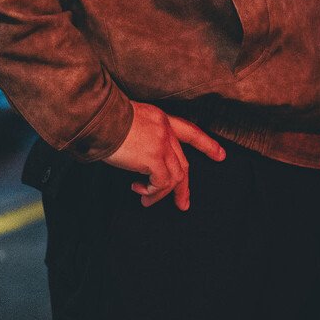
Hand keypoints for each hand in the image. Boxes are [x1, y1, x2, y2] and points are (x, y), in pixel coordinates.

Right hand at [103, 101, 224, 210]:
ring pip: (175, 177)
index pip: (190, 131)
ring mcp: (162, 144)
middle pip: (184, 162)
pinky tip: (140, 191)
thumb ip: (141, 136)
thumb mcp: (129, 121)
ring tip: (147, 200)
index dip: (206, 144)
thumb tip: (140, 159)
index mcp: (160, 119)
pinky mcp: (154, 158)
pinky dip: (152, 192)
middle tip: (183, 203)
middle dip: (183, 187)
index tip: (220, 155)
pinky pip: (161, 183)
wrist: (98, 117)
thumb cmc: (104, 119)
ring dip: (161, 194)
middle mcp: (165, 130)